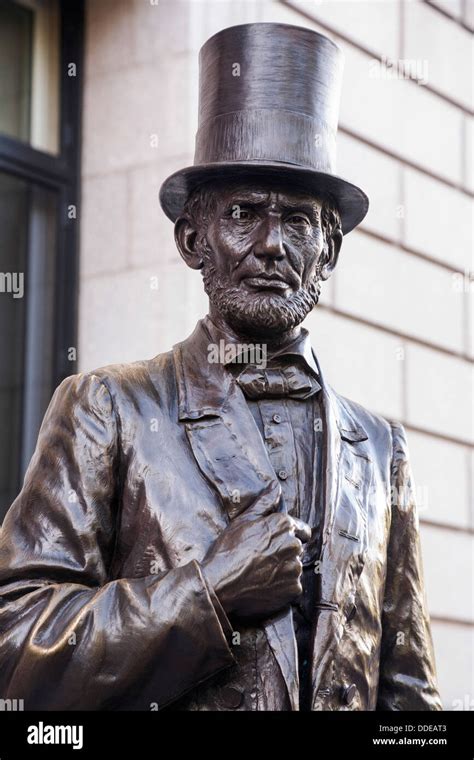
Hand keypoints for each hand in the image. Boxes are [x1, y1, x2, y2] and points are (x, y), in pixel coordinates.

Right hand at [201, 502, 310, 620]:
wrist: (221, 583)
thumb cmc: (229, 549)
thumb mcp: (244, 519)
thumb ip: (265, 501)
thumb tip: (276, 486)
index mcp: (284, 525)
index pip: (301, 528)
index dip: (288, 534)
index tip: (274, 541)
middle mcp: (294, 545)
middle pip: (296, 547)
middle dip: (283, 551)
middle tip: (262, 557)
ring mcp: (294, 568)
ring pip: (294, 566)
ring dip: (283, 569)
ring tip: (261, 572)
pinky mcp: (293, 589)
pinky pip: (292, 585)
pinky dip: (282, 586)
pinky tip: (264, 584)